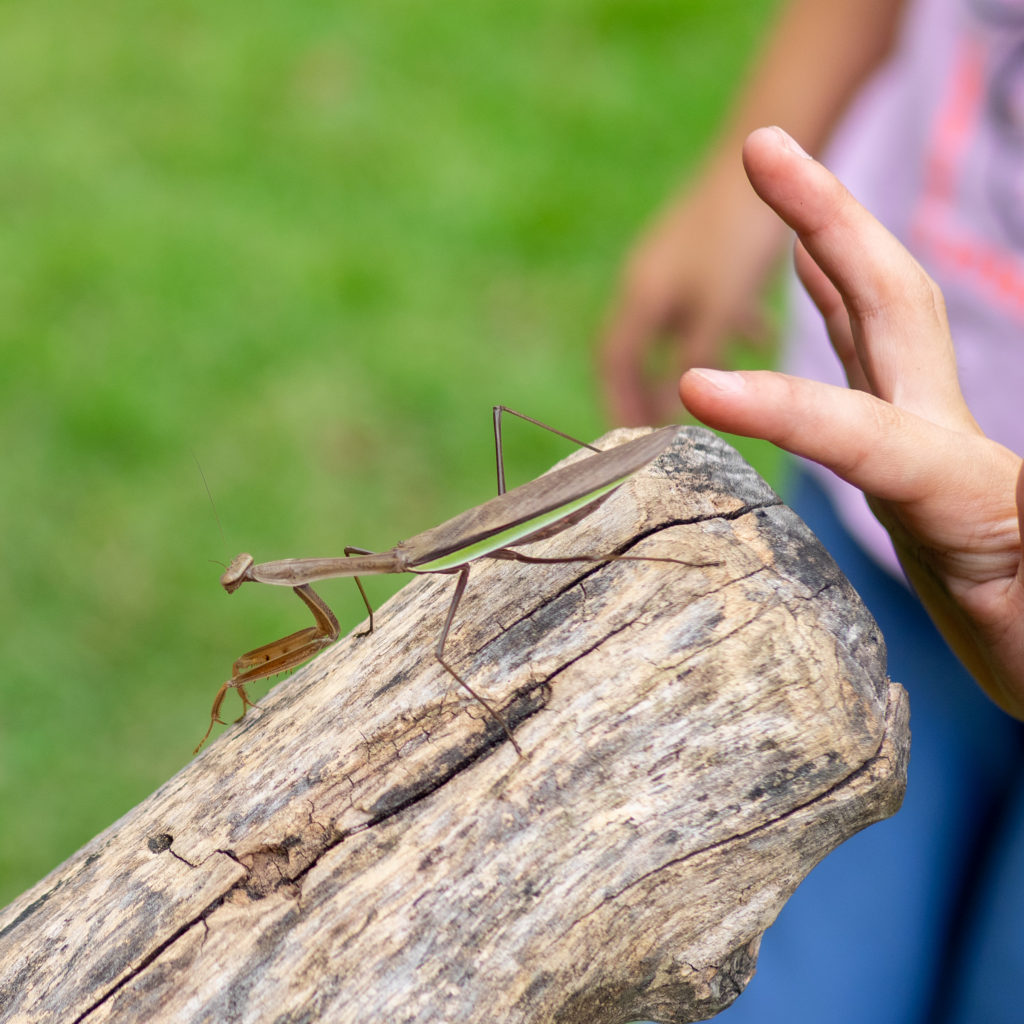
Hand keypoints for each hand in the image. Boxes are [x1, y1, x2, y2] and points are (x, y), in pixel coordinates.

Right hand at [598, 154, 784, 425]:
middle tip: (663, 435)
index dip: (621, 405)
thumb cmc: (739, 233)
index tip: (630, 446)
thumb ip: (691, 363)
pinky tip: (760, 333)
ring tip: (704, 398)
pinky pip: (710, 299)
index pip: (615, 364)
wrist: (769, 140)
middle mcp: (653, 277)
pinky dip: (724, 326)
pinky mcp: (712, 248)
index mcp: (643, 296)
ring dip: (685, 360)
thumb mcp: (715, 309)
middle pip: (640, 347)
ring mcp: (681, 260)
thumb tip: (666, 425)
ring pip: (676, 322)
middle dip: (649, 391)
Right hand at [681, 127, 1023, 717]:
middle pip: (890, 307)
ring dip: (830, 246)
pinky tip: (818, 278)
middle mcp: (946, 448)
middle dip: (829, 223)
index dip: (784, 406)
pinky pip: (869, 364)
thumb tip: (964, 486)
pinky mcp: (922, 459)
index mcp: (968, 496)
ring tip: (785, 182)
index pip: (869, 433)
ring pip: (878, 322)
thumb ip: (1017, 523)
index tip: (694, 389)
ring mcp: (933, 445)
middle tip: (764, 146)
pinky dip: (838, 306)